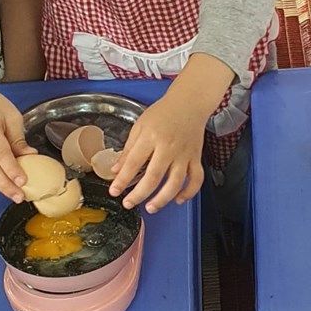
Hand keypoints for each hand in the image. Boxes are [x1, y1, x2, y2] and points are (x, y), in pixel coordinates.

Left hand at [109, 85, 208, 211]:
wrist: (189, 103)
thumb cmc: (164, 112)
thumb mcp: (139, 126)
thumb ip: (129, 149)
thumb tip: (117, 170)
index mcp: (151, 137)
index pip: (133, 163)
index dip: (122, 180)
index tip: (114, 191)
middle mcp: (168, 147)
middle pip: (153, 177)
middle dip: (139, 194)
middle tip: (128, 203)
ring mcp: (184, 154)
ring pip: (175, 183)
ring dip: (162, 199)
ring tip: (151, 207)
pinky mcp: (196, 158)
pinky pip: (195, 179)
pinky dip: (189, 192)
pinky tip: (178, 199)